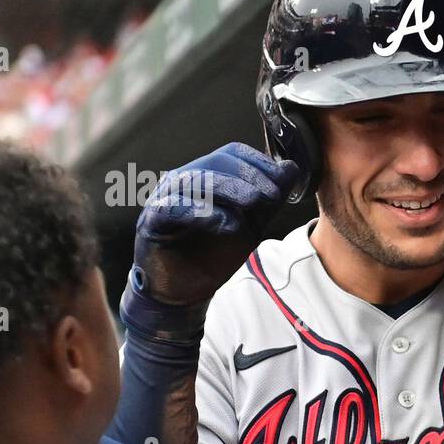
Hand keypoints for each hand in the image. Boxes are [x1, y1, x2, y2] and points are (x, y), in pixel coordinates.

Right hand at [133, 143, 299, 305]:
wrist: (189, 290)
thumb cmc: (215, 253)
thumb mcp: (252, 223)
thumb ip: (269, 198)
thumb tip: (291, 168)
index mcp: (207, 175)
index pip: (232, 153)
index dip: (260, 162)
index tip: (284, 178)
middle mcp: (184, 180)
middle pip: (215, 162)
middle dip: (249, 175)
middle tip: (272, 193)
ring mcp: (164, 199)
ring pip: (195, 180)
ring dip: (229, 188)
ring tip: (254, 202)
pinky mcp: (152, 222)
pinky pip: (173, 208)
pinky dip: (203, 213)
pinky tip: (228, 224)